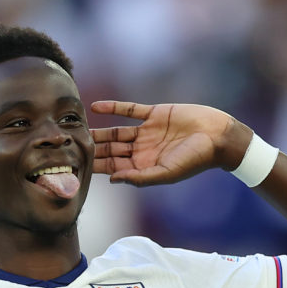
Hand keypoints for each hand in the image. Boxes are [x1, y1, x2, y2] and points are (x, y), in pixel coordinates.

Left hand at [90, 101, 247, 185]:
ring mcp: (146, 132)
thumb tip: (113, 180)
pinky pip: (129, 110)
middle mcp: (142, 150)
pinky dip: (112, 108)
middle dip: (92, 149)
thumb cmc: (195, 160)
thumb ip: (140, 178)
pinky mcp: (153, 114)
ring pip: (115, 132)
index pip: (113, 168)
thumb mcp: (166, 173)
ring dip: (98, 130)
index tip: (75, 165)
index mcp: (143, 167)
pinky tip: (95, 106)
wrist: (218, 136)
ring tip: (77, 127)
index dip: (95, 167)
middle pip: (110, 150)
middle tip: (68, 146)